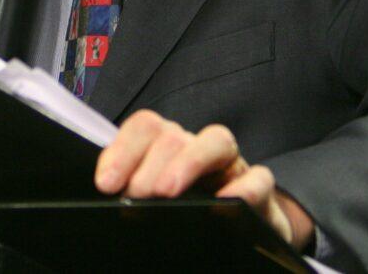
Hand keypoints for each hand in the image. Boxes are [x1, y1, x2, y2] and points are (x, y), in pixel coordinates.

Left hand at [94, 110, 313, 250]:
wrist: (239, 239)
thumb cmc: (187, 216)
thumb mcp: (154, 201)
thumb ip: (134, 190)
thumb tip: (109, 193)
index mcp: (167, 147)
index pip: (144, 128)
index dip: (122, 150)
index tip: (106, 183)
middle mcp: (198, 149)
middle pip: (174, 135)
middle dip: (149, 163)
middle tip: (135, 194)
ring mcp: (232, 167)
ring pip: (216, 140)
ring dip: (188, 162)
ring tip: (167, 191)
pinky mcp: (261, 192)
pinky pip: (260, 177)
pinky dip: (245, 187)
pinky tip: (226, 202)